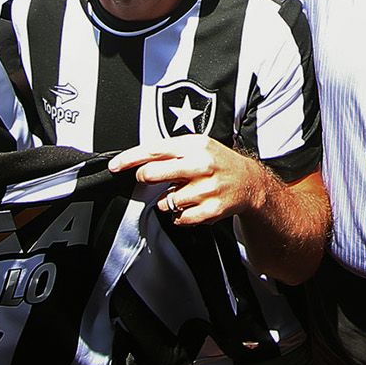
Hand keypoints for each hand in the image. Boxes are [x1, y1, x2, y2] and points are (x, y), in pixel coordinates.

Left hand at [109, 136, 276, 224]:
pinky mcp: (210, 210)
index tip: (115, 166)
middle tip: (149, 179)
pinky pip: (179, 218)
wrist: (249, 182)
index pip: (154, 150)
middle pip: (154, 173)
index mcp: (195, 146)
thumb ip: (171, 152)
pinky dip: (179, 215)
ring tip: (183, 193)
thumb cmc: (218, 162)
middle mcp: (201, 165)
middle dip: (145, 178)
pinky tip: (191, 205)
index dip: (130, 159)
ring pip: (165, 200)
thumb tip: (140, 161)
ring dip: (167, 200)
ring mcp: (206, 189)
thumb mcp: (198, 146)